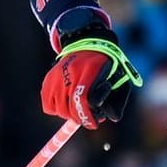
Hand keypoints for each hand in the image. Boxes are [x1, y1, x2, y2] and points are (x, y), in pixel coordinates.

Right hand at [41, 7, 141, 128]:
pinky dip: (56, 110)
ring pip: (59, 109)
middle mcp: (71, 71)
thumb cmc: (106, 67)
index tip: (94, 123)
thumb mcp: (118, 79)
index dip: (88, 116)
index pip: (83, 99)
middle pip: (70, 107)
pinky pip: (48, 106)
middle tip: (87, 119)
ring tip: (78, 108)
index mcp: (91, 69)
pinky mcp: (48, 79)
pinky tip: (67, 104)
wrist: (87, 43)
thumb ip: (117, 101)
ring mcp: (57, 75)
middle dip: (80, 119)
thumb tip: (112, 118)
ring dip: (69, 115)